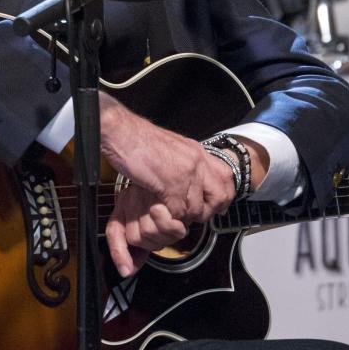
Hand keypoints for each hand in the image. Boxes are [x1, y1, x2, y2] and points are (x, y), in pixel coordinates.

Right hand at [100, 94, 238, 276]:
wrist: (122, 132)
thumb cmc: (139, 140)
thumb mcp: (171, 147)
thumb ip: (185, 163)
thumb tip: (192, 180)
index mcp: (197, 151)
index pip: (226, 177)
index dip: (222, 195)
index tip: (216, 205)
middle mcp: (196, 161)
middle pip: (218, 196)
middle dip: (207, 210)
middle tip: (192, 213)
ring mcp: (185, 173)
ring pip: (197, 209)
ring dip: (184, 215)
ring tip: (171, 211)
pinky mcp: (170, 185)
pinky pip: (178, 212)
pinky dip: (170, 216)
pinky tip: (160, 209)